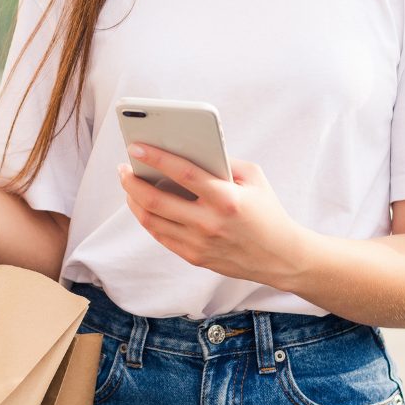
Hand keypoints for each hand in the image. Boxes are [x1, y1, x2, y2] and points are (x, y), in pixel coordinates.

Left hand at [118, 143, 306, 289]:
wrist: (280, 257)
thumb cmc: (267, 211)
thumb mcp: (254, 178)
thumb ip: (223, 161)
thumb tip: (187, 149)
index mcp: (227, 199)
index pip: (183, 174)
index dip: (156, 158)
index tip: (136, 146)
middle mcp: (209, 223)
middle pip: (156, 201)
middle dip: (132, 181)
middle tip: (123, 167)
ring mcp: (199, 243)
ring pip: (152, 220)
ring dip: (133, 200)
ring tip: (128, 183)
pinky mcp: (194, 257)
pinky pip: (160, 235)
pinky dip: (147, 217)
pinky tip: (142, 203)